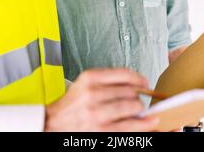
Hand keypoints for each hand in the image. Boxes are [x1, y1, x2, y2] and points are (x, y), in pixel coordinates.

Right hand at [44, 68, 159, 131]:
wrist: (53, 123)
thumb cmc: (72, 104)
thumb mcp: (84, 83)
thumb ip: (107, 80)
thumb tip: (137, 84)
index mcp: (89, 78)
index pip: (123, 74)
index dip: (138, 78)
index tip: (144, 82)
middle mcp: (92, 93)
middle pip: (130, 90)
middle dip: (137, 95)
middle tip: (136, 99)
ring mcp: (97, 113)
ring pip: (132, 106)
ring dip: (139, 108)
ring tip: (137, 110)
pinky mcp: (101, 130)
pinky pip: (130, 126)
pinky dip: (144, 123)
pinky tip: (150, 121)